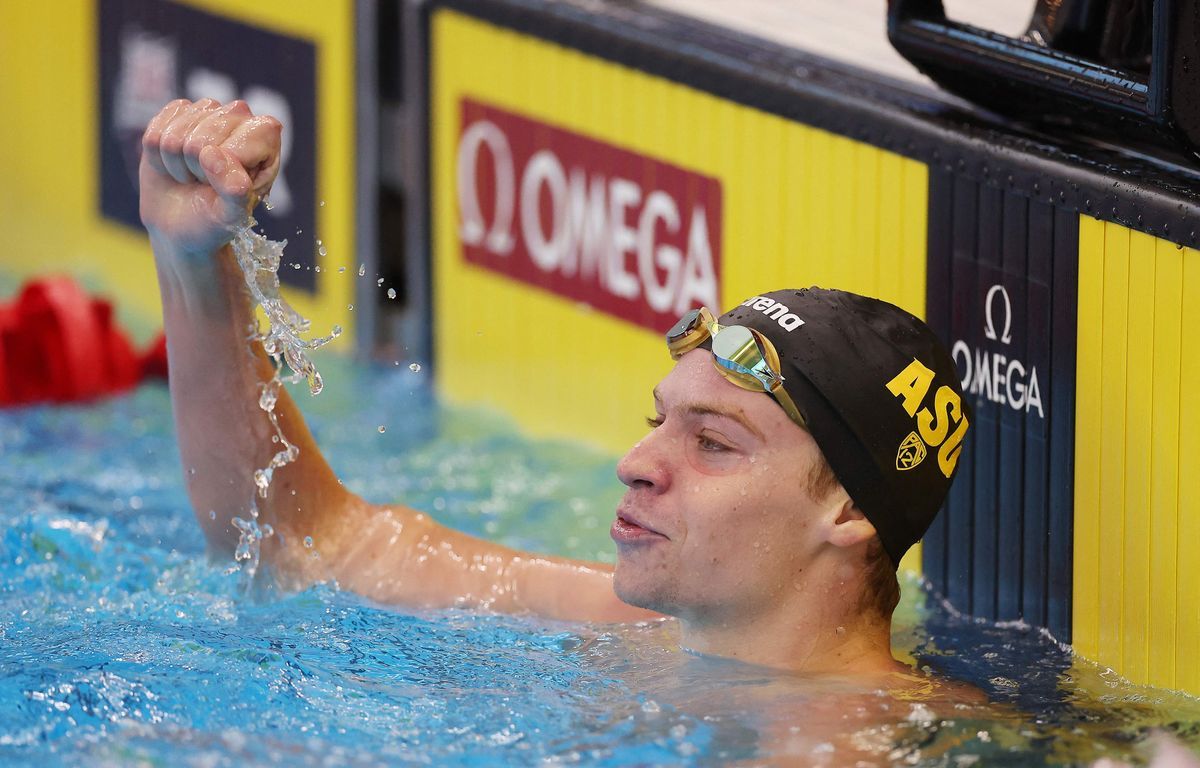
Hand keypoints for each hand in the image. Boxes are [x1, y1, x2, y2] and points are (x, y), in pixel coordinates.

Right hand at [139, 98, 281, 255]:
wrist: (179, 226)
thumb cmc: (214, 221)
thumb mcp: (233, 216)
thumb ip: (234, 190)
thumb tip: (211, 153)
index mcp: (265, 138)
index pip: (251, 130)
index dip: (233, 159)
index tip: (229, 183)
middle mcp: (239, 117)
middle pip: (209, 128)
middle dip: (200, 164)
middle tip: (205, 183)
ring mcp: (205, 112)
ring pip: (178, 130)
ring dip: (177, 162)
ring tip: (191, 177)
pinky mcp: (174, 114)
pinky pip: (156, 128)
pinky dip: (156, 154)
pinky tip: (173, 164)